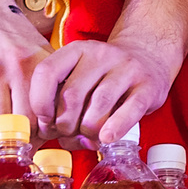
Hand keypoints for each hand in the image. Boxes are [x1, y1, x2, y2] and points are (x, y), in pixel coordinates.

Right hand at [0, 0, 46, 129]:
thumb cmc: (14, 41)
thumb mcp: (40, 56)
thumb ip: (52, 85)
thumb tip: (59, 128)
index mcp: (42, 64)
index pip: (52, 111)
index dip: (50, 130)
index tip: (46, 134)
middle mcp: (18, 68)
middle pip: (29, 122)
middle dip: (29, 137)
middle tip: (26, 139)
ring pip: (2, 125)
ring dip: (4, 137)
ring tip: (6, 135)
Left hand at [29, 38, 174, 141]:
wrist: (148, 58)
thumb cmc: (106, 76)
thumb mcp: (80, 75)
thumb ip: (63, 101)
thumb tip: (57, 136)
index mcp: (77, 51)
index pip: (47, 72)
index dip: (39, 102)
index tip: (44, 121)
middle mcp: (100, 55)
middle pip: (72, 95)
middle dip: (65, 124)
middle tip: (68, 134)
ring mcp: (126, 69)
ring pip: (99, 105)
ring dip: (88, 130)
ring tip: (88, 137)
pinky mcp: (148, 86)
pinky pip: (129, 109)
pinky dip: (115, 127)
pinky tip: (107, 138)